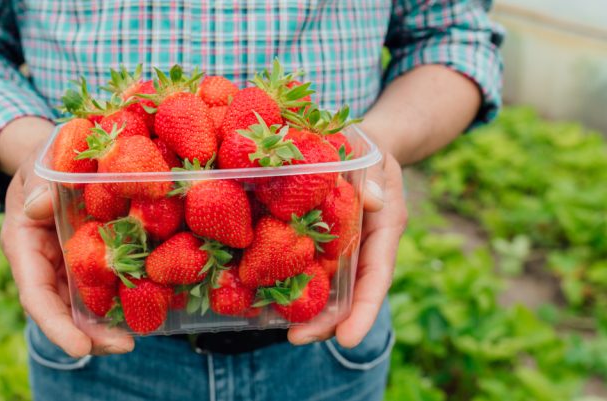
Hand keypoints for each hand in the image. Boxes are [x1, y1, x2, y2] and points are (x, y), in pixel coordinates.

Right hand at [0, 122, 133, 357]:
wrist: (59, 151)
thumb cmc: (45, 154)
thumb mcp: (38, 159)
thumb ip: (38, 180)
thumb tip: (38, 207)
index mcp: (24, 244)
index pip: (35, 294)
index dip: (56, 324)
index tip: (80, 347)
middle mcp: (46, 263)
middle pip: (63, 311)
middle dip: (90, 335)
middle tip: (124, 346)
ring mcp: (69, 264)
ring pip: (86, 305)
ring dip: (109, 324)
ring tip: (138, 337)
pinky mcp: (93, 259)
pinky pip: (107, 283)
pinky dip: (125, 297)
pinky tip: (153, 306)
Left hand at [287, 152, 407, 346]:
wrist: (356, 143)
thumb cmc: (368, 146)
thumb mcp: (374, 153)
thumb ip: (374, 174)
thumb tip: (374, 202)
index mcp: (383, 229)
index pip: (377, 276)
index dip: (363, 309)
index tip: (348, 339)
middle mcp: (362, 246)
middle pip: (349, 294)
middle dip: (327, 321)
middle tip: (297, 339)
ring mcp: (339, 247)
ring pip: (326, 287)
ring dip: (306, 310)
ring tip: (280, 330)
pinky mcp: (316, 241)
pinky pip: (304, 265)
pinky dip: (287, 282)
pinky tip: (263, 296)